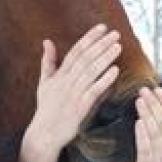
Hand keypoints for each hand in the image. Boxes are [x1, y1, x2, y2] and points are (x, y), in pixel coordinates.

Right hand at [17, 25, 120, 161]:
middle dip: (100, 44)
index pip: (76, 51)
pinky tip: (115, 71)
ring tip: (117, 46)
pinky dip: (104, 80)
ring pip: (90, 72)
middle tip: (115, 33)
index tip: (102, 27)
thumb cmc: (46, 108)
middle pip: (85, 58)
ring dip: (104, 58)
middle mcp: (66, 82)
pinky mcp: (79, 108)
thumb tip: (47, 41)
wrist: (44, 134)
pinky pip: (93, 91)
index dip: (89, 38)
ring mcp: (73, 94)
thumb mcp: (44, 82)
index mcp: (59, 74)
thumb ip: (48, 61)